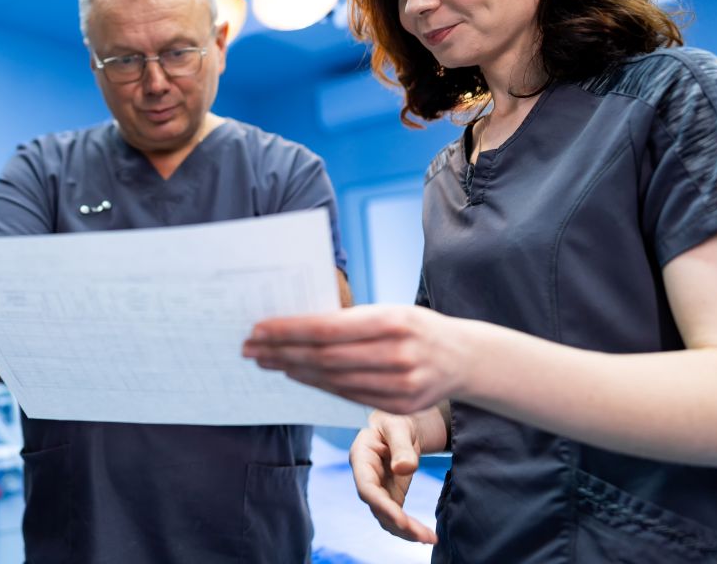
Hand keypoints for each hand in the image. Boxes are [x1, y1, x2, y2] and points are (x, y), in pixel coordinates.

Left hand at [241, 304, 470, 414]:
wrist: (466, 358)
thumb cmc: (416, 327)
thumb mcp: (389, 311)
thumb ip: (349, 320)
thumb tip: (294, 324)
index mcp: (393, 321)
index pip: (327, 329)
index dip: (288, 331)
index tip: (258, 328)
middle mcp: (398, 355)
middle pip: (325, 357)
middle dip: (281, 352)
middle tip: (250, 347)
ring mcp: (401, 385)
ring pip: (333, 380)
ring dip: (293, 370)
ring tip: (266, 360)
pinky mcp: (400, 406)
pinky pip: (347, 395)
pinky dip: (317, 384)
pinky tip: (296, 374)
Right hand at [349, 410, 439, 543]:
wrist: (401, 424)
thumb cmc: (396, 420)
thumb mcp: (399, 426)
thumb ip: (401, 445)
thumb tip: (404, 469)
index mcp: (361, 457)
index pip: (367, 487)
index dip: (382, 506)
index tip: (402, 521)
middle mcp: (365, 477)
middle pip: (377, 507)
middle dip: (399, 524)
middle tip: (425, 536)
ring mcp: (377, 488)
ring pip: (386, 517)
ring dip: (406, 531)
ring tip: (430, 538)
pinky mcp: (390, 495)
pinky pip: (396, 517)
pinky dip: (409, 528)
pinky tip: (426, 534)